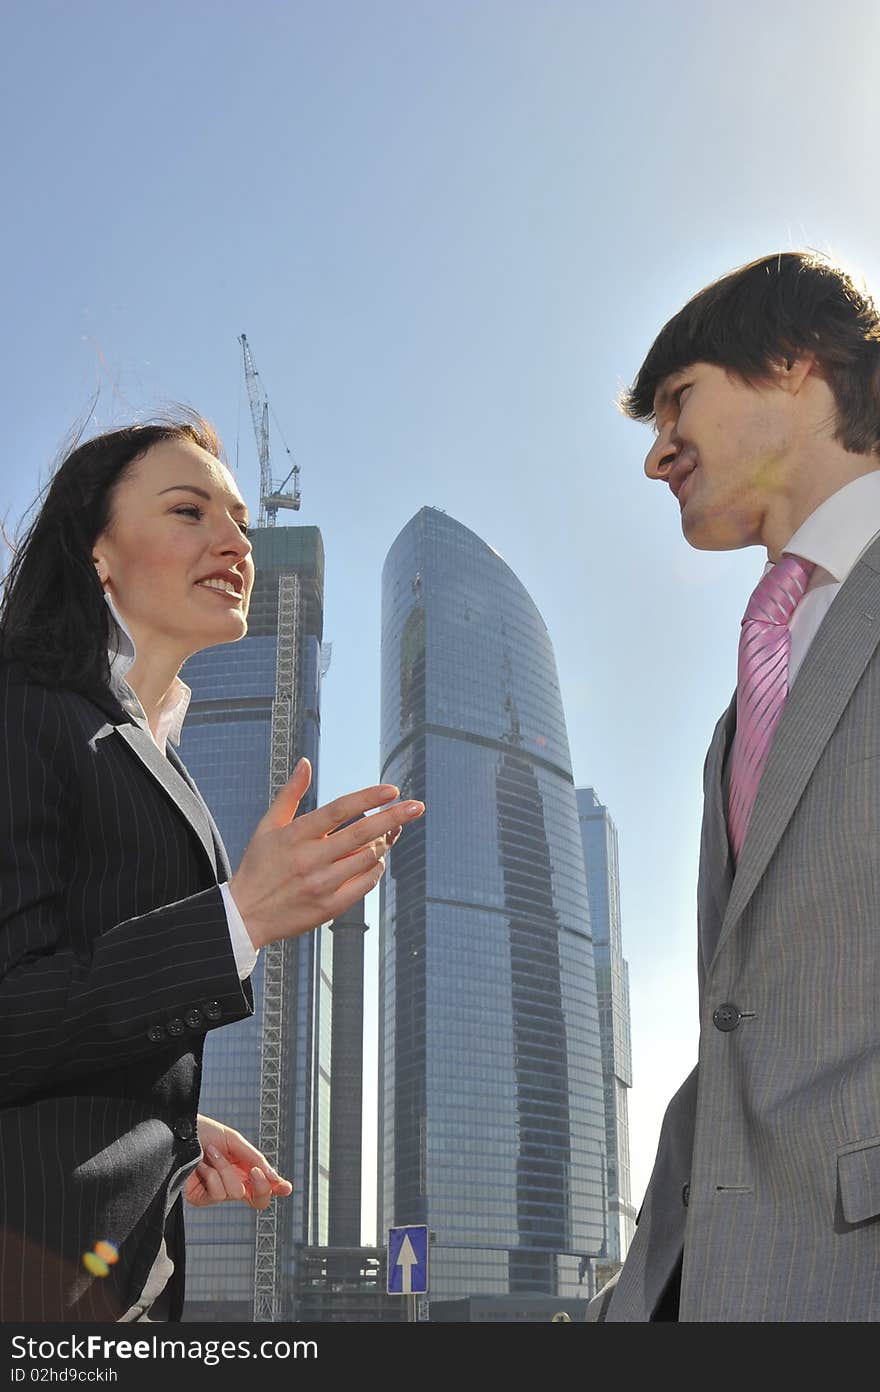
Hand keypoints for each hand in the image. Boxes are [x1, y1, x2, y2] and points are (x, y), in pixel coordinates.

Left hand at [184, 1116, 293, 1209]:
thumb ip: (255, 1159)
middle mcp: (233, 1182)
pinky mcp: (202, 1198)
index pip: (264, 1184)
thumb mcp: (233, 1140)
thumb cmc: (204, 1133)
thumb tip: (276, 1179)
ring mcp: (218, 1192)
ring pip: (236, 1193)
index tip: (286, 1187)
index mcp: (244, 1168)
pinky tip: (201, 1165)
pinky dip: (212, 1175)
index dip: (277, 1187)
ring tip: (211, 1153)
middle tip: (255, 1172)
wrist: (178, 1134)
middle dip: (261, 1187)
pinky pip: (217, 1193)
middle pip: (258, 1200)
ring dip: (225, 1169)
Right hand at [228, 758, 424, 949]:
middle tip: (417, 807)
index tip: (392, 790)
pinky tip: (376, 859)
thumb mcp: (268, 826)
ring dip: (382, 843)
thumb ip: (290, 793)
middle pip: (361, 834)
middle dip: (393, 817)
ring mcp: (321, 885)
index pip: (339, 810)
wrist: (244, 916)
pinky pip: (364, 885)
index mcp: (295, 835)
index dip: (368, 798)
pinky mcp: (328, 907)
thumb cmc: (258, 866)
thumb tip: (305, 763)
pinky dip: (375, 869)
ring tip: (387, 833)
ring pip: (367, 859)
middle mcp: (309, 859)